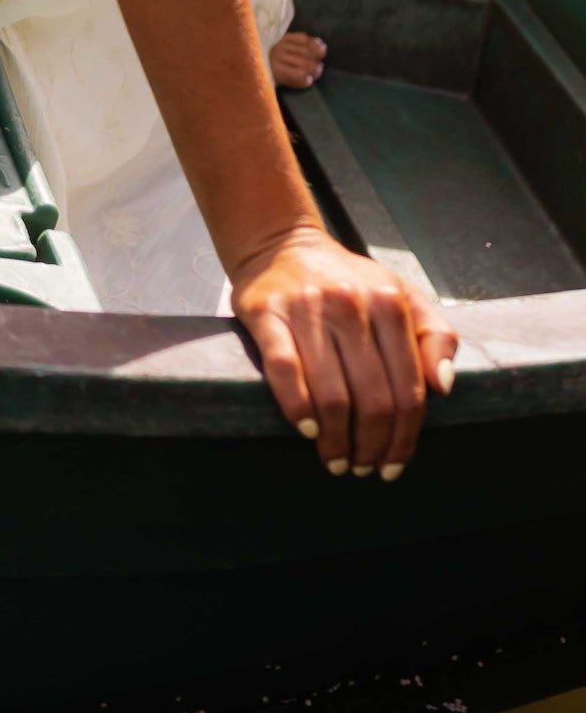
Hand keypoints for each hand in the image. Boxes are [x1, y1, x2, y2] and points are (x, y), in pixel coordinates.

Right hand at [230, 225, 457, 476]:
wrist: (281, 244)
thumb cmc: (347, 280)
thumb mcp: (402, 295)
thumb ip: (435, 336)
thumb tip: (444, 386)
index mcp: (390, 303)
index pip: (409, 390)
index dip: (404, 437)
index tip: (394, 464)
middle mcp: (352, 304)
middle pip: (373, 399)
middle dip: (370, 446)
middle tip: (362, 468)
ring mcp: (308, 308)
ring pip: (332, 394)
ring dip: (336, 440)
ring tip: (335, 460)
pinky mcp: (267, 313)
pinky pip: (285, 371)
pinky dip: (297, 407)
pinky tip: (306, 430)